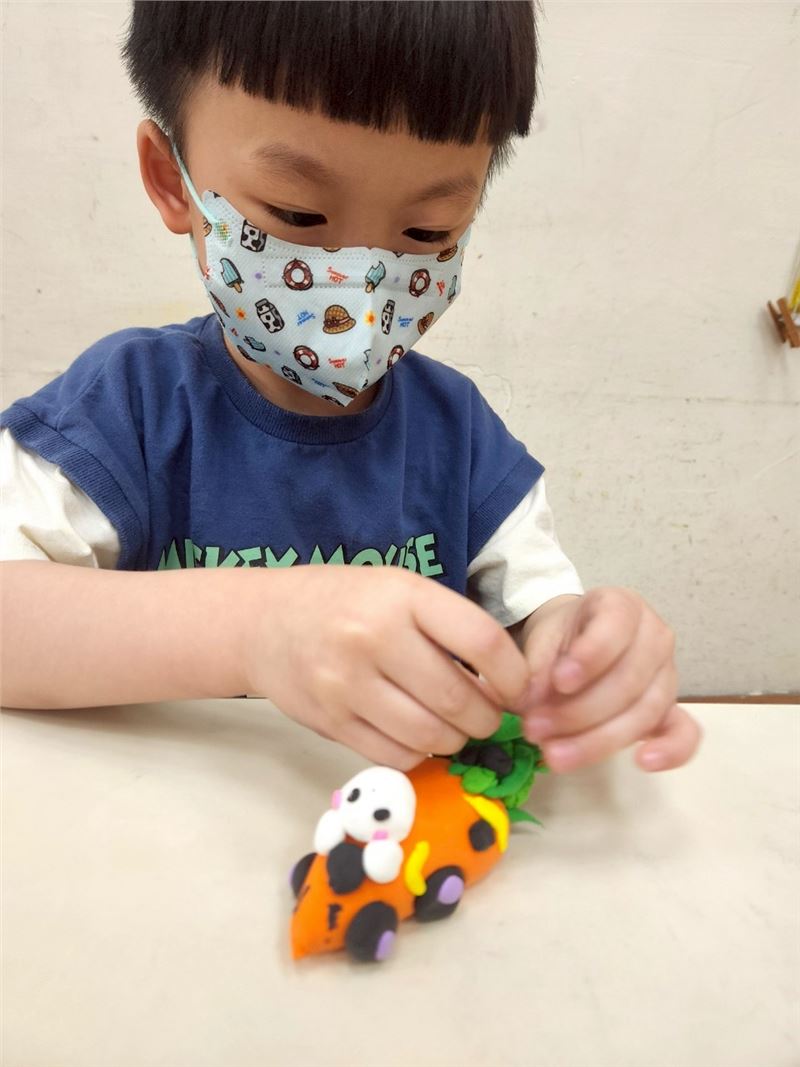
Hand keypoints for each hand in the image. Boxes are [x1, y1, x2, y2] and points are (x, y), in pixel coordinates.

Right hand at [244, 566, 534, 770]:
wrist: (264, 622)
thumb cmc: (346, 602)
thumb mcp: (398, 589)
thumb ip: (449, 626)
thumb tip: (509, 684)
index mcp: (401, 596)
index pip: (482, 642)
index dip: (513, 676)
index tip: (518, 689)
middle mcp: (374, 638)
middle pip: (458, 699)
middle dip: (487, 717)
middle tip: (488, 715)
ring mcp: (347, 685)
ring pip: (430, 736)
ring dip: (456, 740)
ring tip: (455, 726)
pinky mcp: (331, 722)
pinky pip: (396, 756)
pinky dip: (420, 754)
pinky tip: (418, 736)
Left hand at [519, 588, 701, 772]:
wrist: (572, 650)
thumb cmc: (560, 642)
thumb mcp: (541, 644)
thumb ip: (537, 670)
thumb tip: (532, 704)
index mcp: (621, 606)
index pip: (615, 626)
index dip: (590, 656)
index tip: (559, 681)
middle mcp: (654, 636)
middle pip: (629, 679)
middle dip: (579, 711)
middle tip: (535, 729)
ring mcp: (668, 674)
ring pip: (645, 711)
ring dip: (598, 739)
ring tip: (555, 755)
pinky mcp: (672, 710)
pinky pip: (685, 732)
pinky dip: (670, 750)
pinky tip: (643, 762)